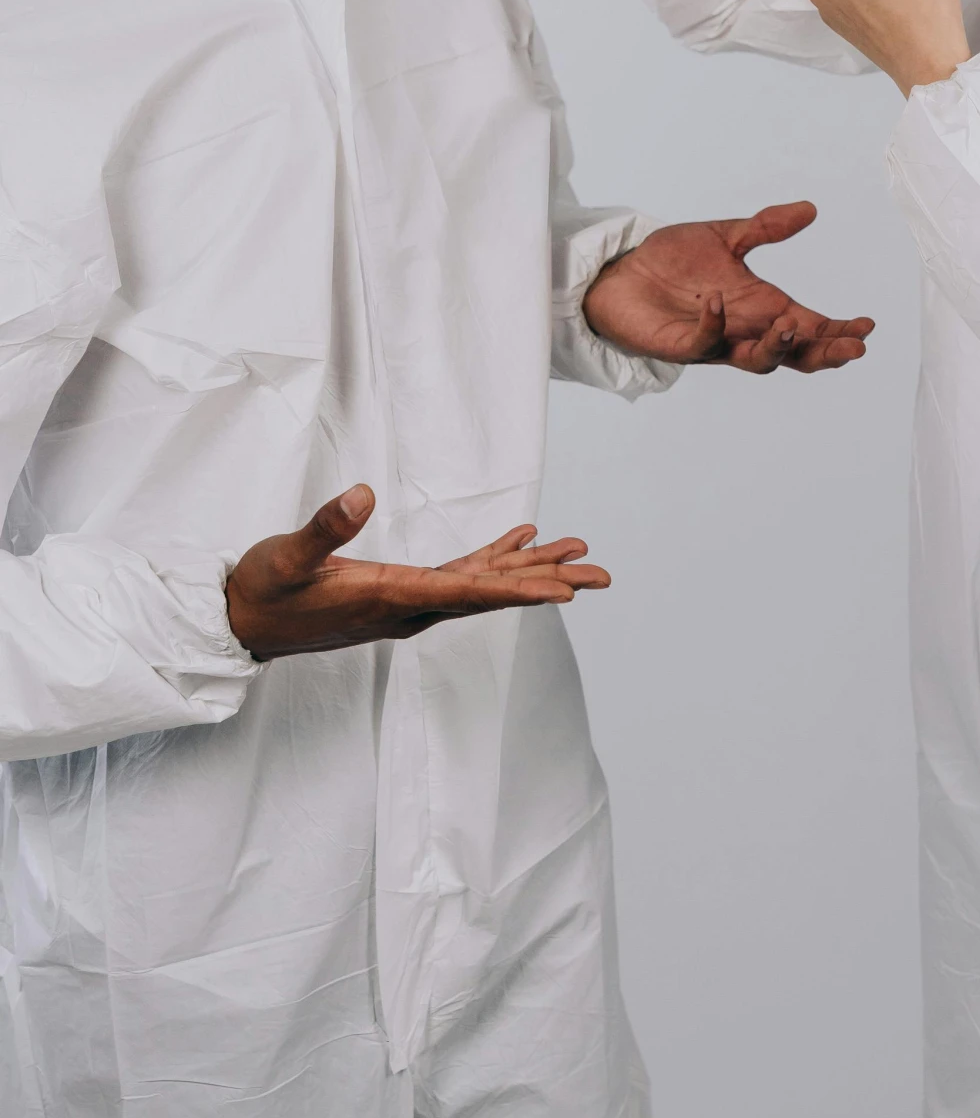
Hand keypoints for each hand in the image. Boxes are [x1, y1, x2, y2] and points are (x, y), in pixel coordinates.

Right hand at [225, 485, 608, 659]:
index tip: (565, 591)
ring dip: (530, 569)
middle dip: (547, 582)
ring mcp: (407, 603)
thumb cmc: (263, 590)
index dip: (518, 591)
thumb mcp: (286, 555)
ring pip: (482, 585)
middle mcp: (409, 607)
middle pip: (491, 593)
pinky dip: (492, 558)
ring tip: (577, 552)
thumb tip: (363, 494)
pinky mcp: (400, 593)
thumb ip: (325, 527)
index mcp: (389, 597)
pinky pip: (460, 577)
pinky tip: (521, 541)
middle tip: (601, 575)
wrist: (241, 622)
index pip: (467, 595)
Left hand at [583, 202, 873, 371]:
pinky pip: (703, 342)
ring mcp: (715, 342)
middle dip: (824, 353)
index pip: (810, 327)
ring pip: (756, 360)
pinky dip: (714, 325)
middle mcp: (744, 330)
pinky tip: (717, 301)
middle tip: (853, 348)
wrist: (619, 274)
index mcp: (761, 307)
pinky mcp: (681, 344)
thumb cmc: (671, 263)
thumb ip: (765, 228)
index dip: (839, 329)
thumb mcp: (725, 237)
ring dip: (777, 348)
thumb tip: (810, 209)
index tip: (868, 324)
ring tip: (791, 327)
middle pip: (794, 355)